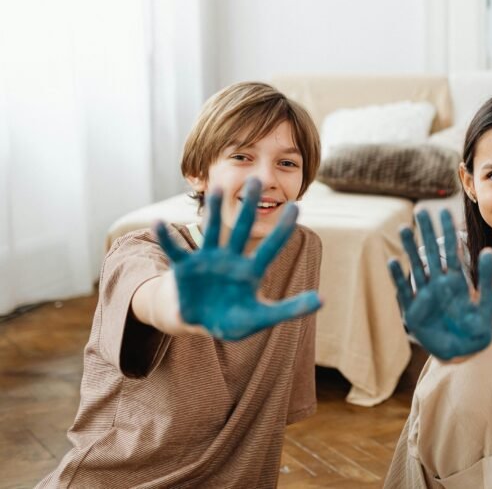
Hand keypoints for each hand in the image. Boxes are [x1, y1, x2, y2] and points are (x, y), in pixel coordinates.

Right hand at [154, 177, 321, 339]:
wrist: (198, 323)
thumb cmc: (232, 319)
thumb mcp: (261, 317)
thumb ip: (289, 309)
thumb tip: (322, 299)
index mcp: (251, 271)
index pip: (271, 247)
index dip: (283, 229)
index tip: (297, 206)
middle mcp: (230, 259)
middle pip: (242, 229)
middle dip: (249, 206)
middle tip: (257, 179)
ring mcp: (207, 260)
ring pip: (212, 231)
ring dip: (214, 211)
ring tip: (217, 187)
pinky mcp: (185, 268)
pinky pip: (176, 251)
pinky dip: (167, 238)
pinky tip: (159, 222)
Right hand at [388, 209, 491, 360]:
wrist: (465, 355)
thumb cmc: (478, 330)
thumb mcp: (487, 304)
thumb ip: (487, 278)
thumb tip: (489, 250)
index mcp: (457, 281)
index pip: (451, 251)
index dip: (447, 232)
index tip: (444, 212)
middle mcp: (439, 285)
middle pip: (431, 253)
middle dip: (426, 233)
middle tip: (422, 211)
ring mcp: (425, 297)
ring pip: (416, 267)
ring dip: (410, 249)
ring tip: (404, 228)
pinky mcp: (413, 313)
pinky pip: (404, 292)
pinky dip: (398, 277)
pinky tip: (393, 262)